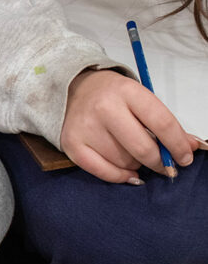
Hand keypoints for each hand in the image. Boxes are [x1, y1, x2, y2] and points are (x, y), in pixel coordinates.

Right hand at [60, 69, 197, 181]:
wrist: (72, 87)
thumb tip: (191, 147)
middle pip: (142, 148)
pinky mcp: (71, 143)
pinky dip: (120, 176)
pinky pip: (103, 171)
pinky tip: (129, 172)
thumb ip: (164, 123)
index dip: (178, 145)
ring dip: (136, 164)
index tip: (185, 157)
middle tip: (167, 166)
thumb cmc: (112, 95)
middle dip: (160, 162)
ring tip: (135, 155)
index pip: (161, 123)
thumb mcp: (140, 99)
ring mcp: (86, 127)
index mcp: (126, 92)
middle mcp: (104, 108)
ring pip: (124, 161)